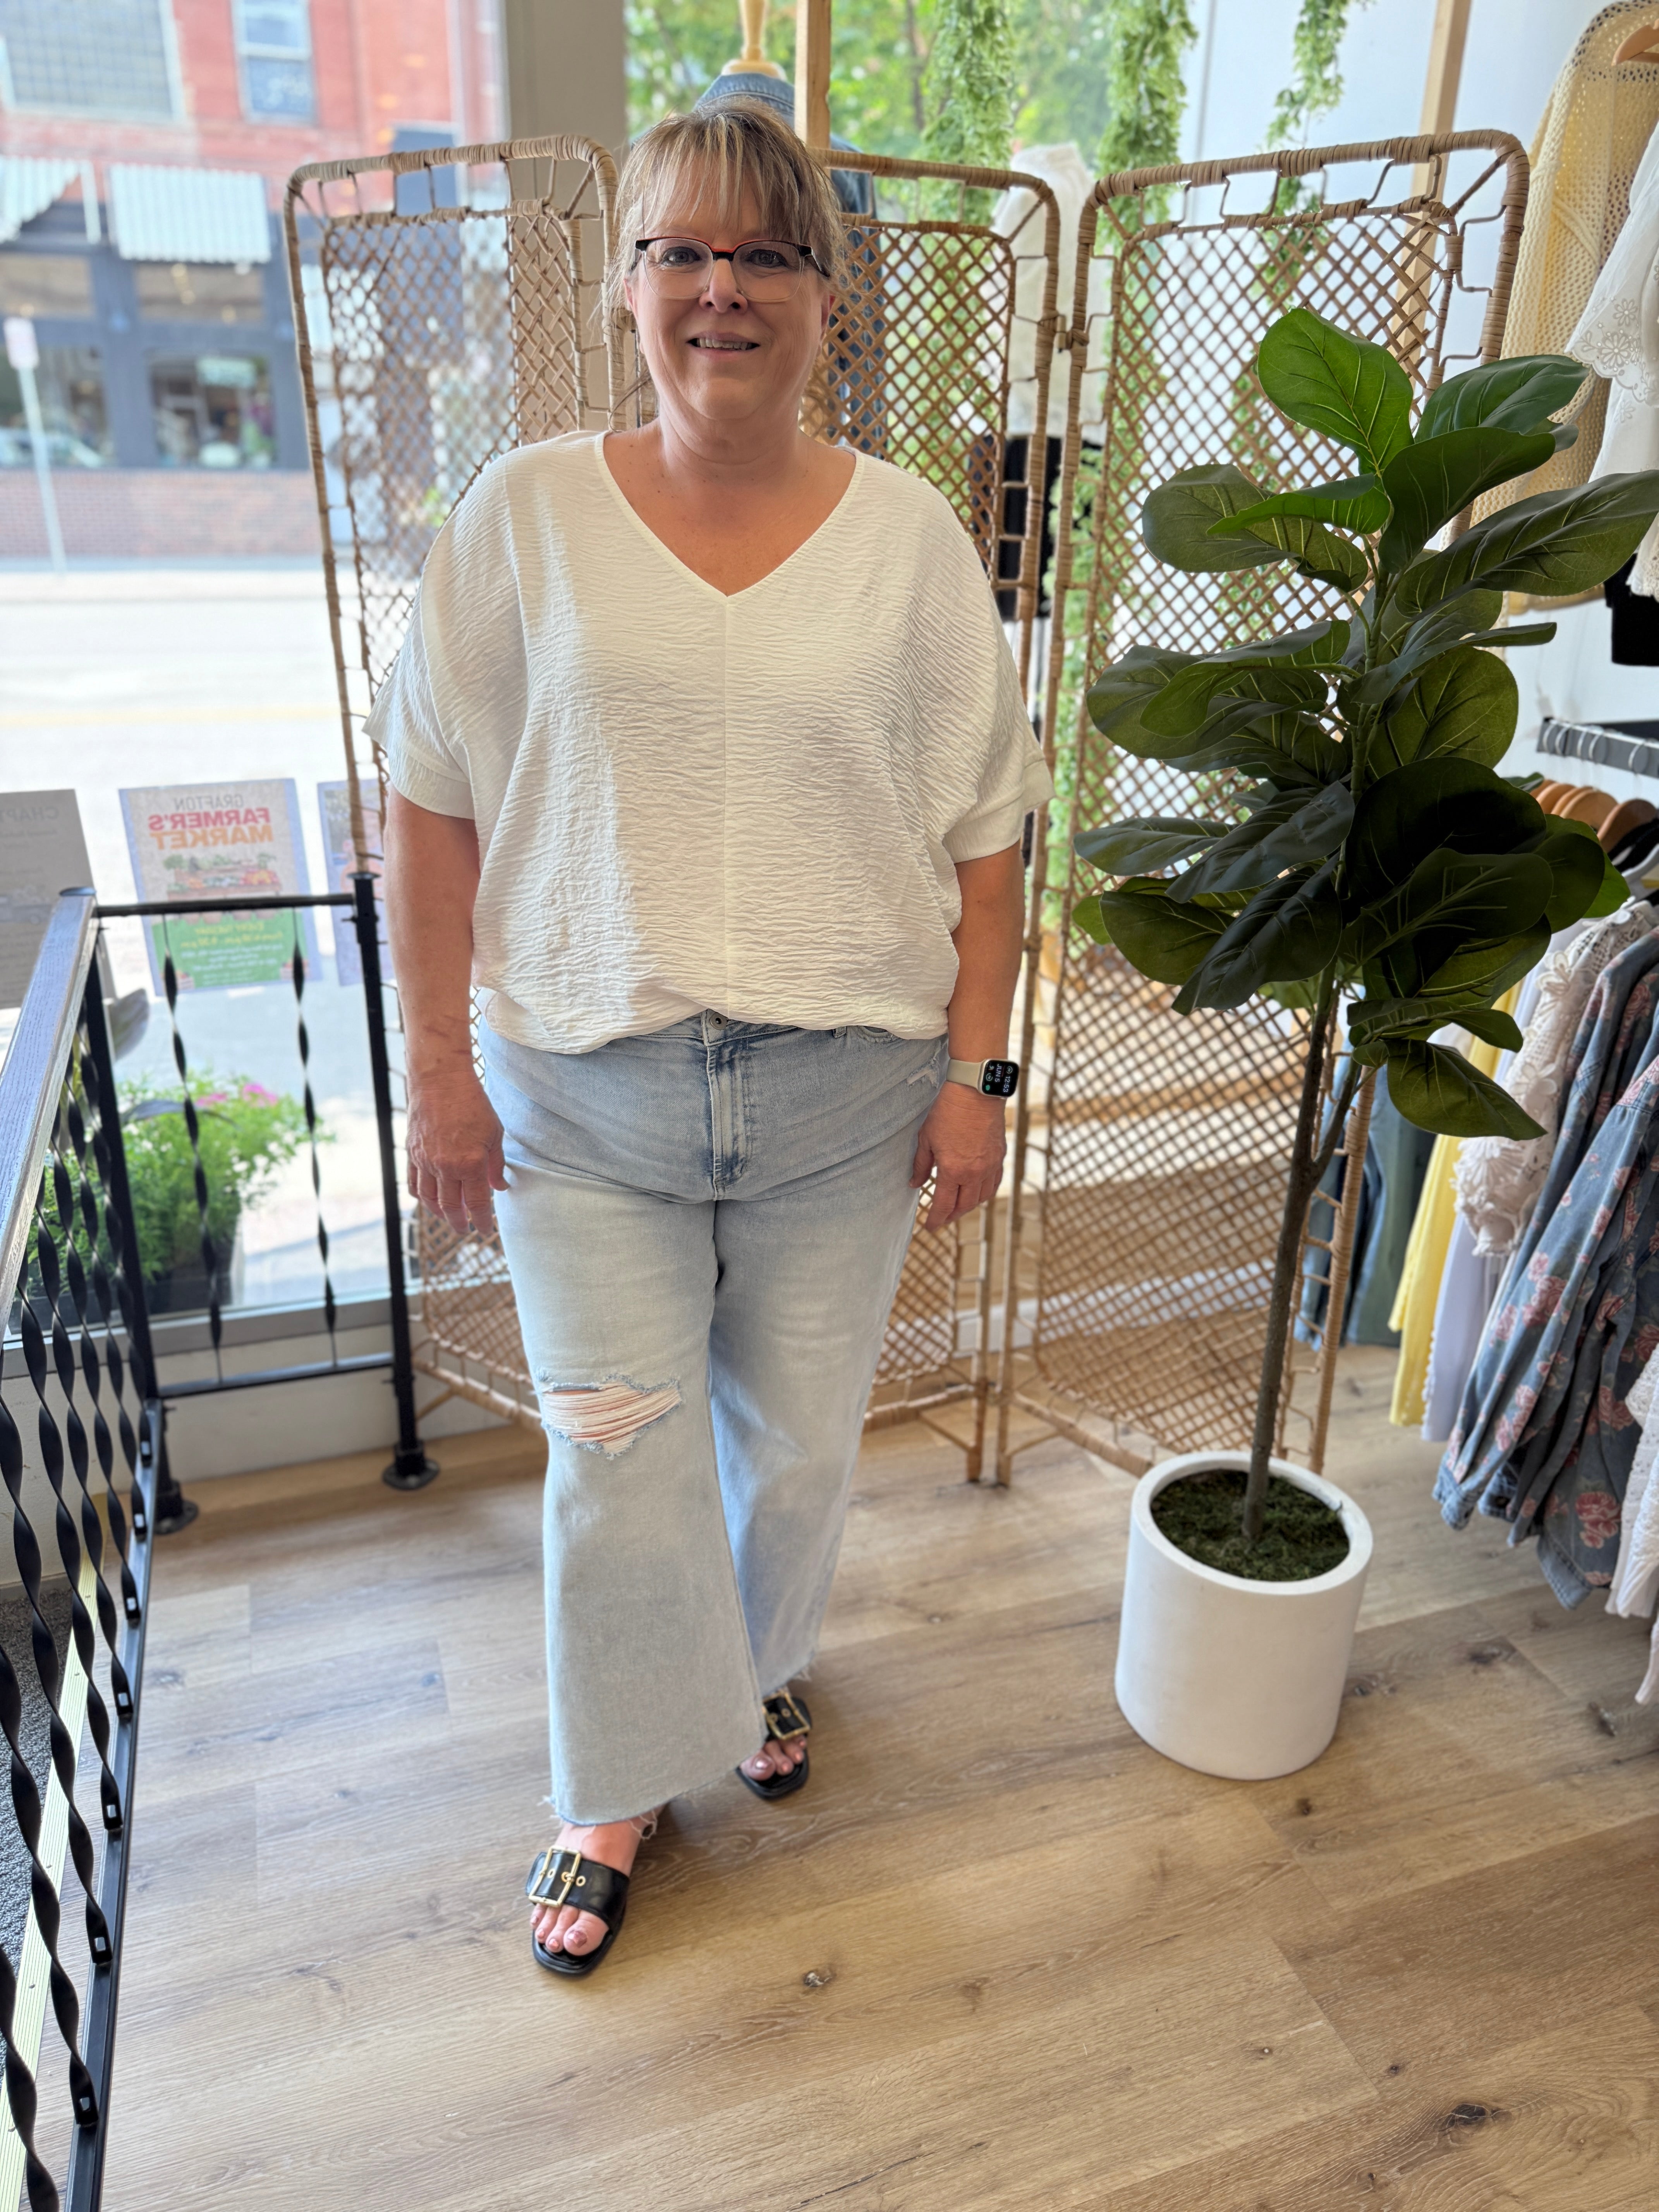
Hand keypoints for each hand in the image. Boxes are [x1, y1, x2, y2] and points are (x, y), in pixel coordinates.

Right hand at [406, 1065, 507, 1236]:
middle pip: (451, 1207)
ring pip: (430, 1199)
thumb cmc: (472, 1104)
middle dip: (459, 1223)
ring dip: (440, 1214)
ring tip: (449, 1218)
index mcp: (471, 1164)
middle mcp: (446, 1167)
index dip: (482, 1221)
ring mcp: (425, 1161)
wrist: (440, 1080)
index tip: (486, 1231)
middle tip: (466, 1230)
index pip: (478, 1203)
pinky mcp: (412, 1153)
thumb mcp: (495, 1133)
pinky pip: (413, 1183)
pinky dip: (421, 1197)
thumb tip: (499, 1188)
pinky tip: (429, 1200)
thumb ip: (496, 1164)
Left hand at [911, 1083, 1005, 1230]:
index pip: (944, 1205)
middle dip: (951, 1216)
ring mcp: (990, 1166)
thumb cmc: (948, 1112)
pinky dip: (984, 1193)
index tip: (929, 1226)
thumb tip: (914, 1183)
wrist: (975, 1092)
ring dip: (968, 1207)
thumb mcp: (926, 1139)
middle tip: (941, 1219)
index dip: (936, 1219)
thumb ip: (921, 1165)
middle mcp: (975, 1173)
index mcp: (953, 1170)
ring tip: (957, 1208)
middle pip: (964, 1206)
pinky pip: (994, 1184)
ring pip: (981, 1198)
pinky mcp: (999, 1157)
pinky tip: (977, 1193)